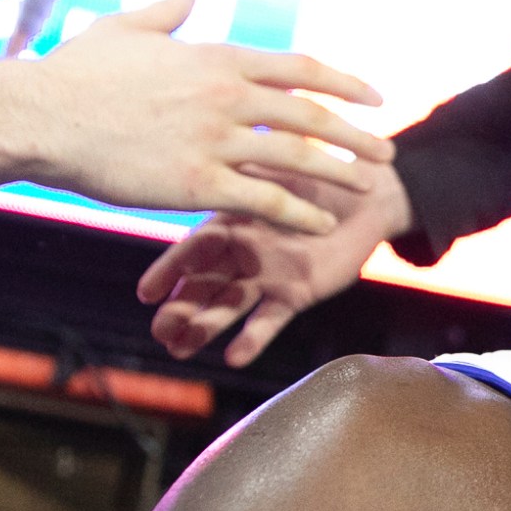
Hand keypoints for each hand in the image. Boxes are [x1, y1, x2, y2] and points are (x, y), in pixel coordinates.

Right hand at [20, 0, 392, 235]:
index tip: (376, 96)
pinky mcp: (195, 183)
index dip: (345, 83)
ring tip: (366, 187)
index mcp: (217, 57)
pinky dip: (299, 213)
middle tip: (388, 150)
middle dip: (357, 134)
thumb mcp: (128, 26)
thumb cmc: (76, 71)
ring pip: (298, 159)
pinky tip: (321, 224)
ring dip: (339, 175)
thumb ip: (172, 5)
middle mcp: (226, 96)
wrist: (37, 116)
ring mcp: (214, 140)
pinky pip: (264, 200)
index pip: (300, 68)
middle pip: (312, 115)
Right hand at [138, 161, 412, 365]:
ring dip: (205, 328)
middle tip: (158, 332)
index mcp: (229, 224)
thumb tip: (211, 154)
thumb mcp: (274, 173)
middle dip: (180, 308)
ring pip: (228, 307)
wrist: (364, 198)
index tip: (146, 293)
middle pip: (203, 286)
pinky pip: (269, 320)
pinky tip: (233, 356)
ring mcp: (265, 278)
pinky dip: (252, 339)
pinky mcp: (294, 296)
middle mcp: (240, 255)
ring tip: (179, 349)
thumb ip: (245, 176)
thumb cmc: (315, 178)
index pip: (192, 251)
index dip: (170, 271)